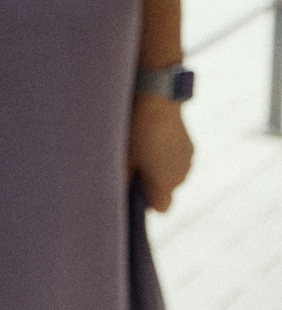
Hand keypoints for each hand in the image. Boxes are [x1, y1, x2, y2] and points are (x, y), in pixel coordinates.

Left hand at [130, 93, 192, 212]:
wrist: (156, 101)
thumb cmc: (135, 132)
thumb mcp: (122, 158)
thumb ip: (122, 179)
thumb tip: (119, 192)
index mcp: (166, 184)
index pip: (161, 208)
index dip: (145, 202)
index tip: (131, 187)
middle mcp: (182, 177)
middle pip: (166, 190)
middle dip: (150, 182)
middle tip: (132, 164)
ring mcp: (188, 161)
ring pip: (172, 174)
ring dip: (159, 167)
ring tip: (142, 147)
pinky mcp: (190, 146)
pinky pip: (176, 159)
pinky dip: (166, 154)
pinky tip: (153, 138)